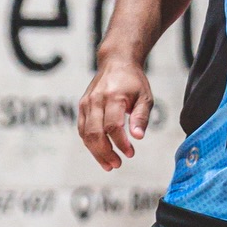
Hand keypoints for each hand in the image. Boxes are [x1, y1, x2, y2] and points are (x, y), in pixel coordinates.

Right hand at [79, 54, 152, 170]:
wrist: (116, 62)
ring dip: (96, 152)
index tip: (130, 153)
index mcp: (113, 97)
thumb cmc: (133, 82)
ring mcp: (86, 103)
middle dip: (105, 152)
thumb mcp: (145, 98)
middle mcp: (96, 100)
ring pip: (86, 134)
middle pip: (95, 133)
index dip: (120, 143)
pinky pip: (82, 129)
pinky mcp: (82, 106)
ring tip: (109, 164)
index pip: (113, 126)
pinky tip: (100, 153)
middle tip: (117, 164)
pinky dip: (89, 143)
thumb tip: (137, 137)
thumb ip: (140, 117)